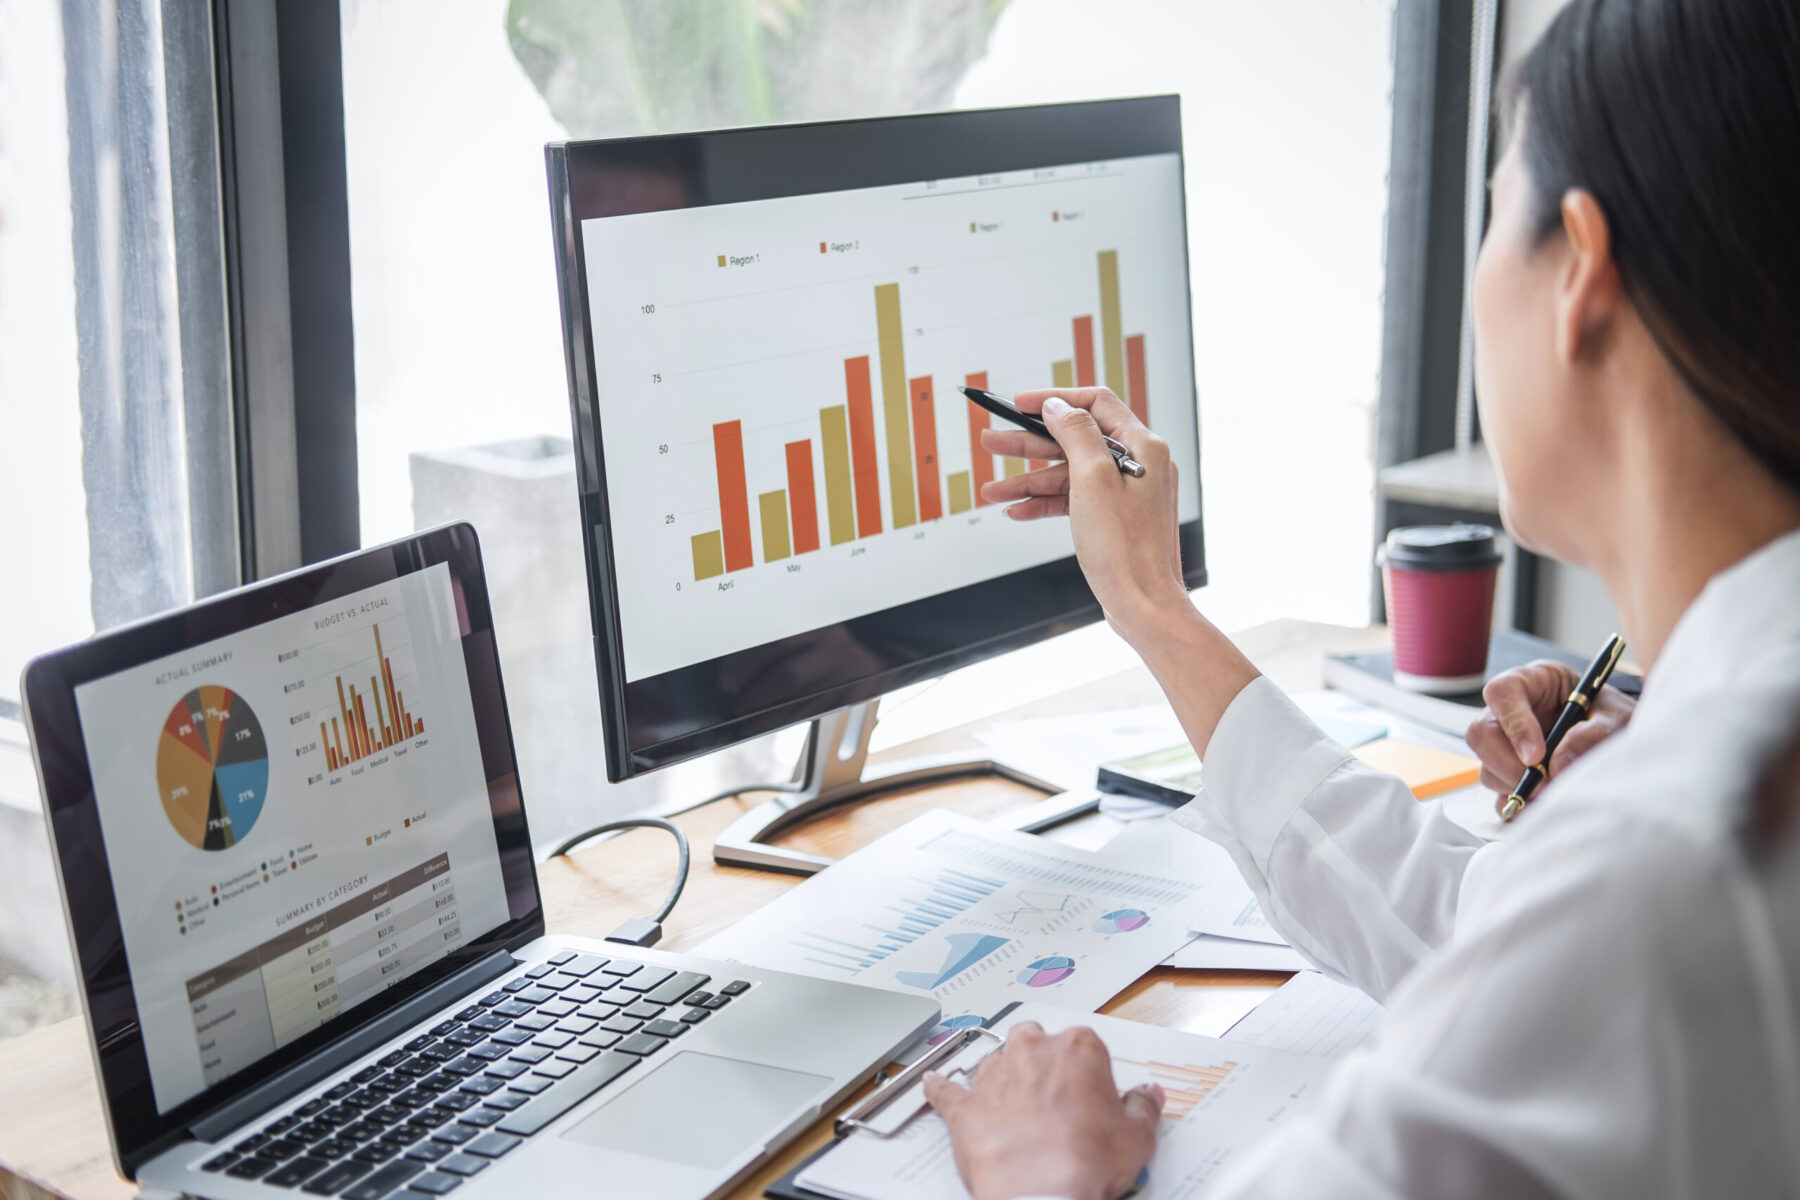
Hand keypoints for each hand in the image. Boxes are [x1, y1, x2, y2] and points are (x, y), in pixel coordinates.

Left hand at [923, 1022, 1162, 1199]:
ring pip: (994, 1062)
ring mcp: (994, 1076)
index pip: (1084, 1044)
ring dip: (1001, 1077)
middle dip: (1040, 1059)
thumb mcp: (1136, 1137)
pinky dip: (940, 1087)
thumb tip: (1148, 1096)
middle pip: (1033, 1040)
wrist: (1040, 1190)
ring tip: (1011, 1104)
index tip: (1091, 1094)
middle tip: (1052, 1094)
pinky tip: (935, 1084)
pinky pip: (945, 1090)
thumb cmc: (1084, 1161)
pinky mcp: (965, 1106)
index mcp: (1078, 1049)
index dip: (1087, 1072)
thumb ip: (1143, 1108)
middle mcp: (1032, 1052)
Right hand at [978, 387, 1185, 642]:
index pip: (1095, 403)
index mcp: (1143, 448)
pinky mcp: (1115, 518)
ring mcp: (1127, 493)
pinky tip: (1019, 510)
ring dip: (1029, 480)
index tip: (1020, 404)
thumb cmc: (1127, 550)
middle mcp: (1139, 466)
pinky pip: (1075, 500)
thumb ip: (1075, 434)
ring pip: (1070, 474)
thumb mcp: (1093, 480)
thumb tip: (1058, 407)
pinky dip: (1047, 503)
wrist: (1143, 606)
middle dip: (1030, 443)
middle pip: (1075, 440)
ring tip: (993, 489)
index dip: (1054, 400)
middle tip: (993, 442)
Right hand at [1464, 659, 1635, 794]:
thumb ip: (1592, 734)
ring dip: (1515, 787)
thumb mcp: (1616, 716)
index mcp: (1531, 681)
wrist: (1619, 737)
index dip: (1514, 724)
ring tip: (1553, 793)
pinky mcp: (1507, 774)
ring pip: (1487, 767)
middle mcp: (1507, 712)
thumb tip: (1559, 766)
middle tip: (1542, 785)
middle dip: (1509, 765)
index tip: (1536, 756)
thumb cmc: (1612, 715)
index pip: (1502, 692)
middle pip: (1482, 734)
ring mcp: (1502, 745)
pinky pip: (1497, 793)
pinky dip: (1517, 805)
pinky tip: (1543, 805)